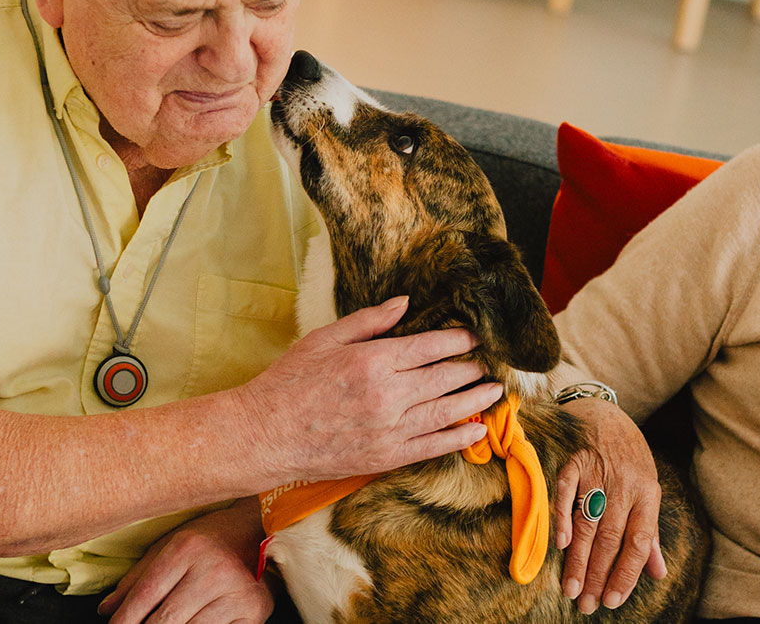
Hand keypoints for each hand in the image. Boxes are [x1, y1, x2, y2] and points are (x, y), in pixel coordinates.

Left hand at [98, 498, 271, 623]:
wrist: (260, 530)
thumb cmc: (210, 538)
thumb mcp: (170, 545)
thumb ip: (137, 577)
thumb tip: (106, 609)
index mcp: (187, 548)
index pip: (145, 594)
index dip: (124, 620)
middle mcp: (213, 569)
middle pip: (165, 620)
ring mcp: (236, 592)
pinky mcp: (255, 609)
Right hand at [239, 296, 502, 481]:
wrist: (264, 434)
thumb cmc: (289, 381)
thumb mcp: (324, 338)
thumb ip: (368, 320)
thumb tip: (404, 303)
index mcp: (373, 360)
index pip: (431, 346)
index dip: (460, 340)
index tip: (475, 336)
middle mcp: (388, 394)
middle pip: (445, 377)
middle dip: (471, 368)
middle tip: (490, 362)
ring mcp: (389, 429)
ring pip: (446, 412)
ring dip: (475, 400)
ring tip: (494, 391)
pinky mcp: (385, 457)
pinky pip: (432, 447)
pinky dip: (458, 438)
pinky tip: (476, 430)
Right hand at [553, 397, 667, 614]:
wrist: (604, 412)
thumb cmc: (629, 457)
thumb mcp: (647, 490)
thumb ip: (649, 533)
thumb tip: (658, 573)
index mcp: (647, 495)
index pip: (638, 543)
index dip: (626, 574)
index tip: (613, 600)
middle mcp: (624, 485)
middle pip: (610, 538)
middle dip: (598, 575)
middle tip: (586, 604)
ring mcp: (598, 472)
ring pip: (587, 522)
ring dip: (578, 559)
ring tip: (572, 589)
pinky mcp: (574, 460)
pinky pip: (565, 492)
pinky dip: (562, 517)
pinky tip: (561, 544)